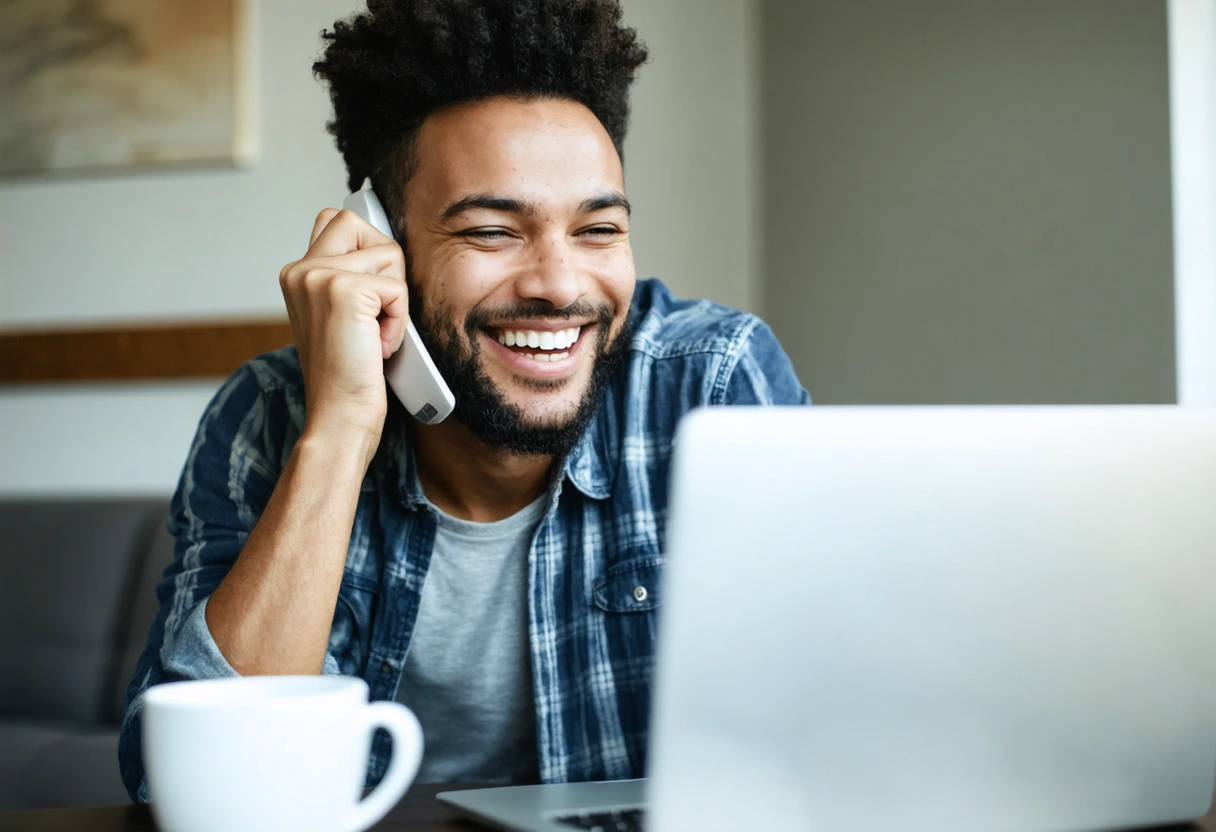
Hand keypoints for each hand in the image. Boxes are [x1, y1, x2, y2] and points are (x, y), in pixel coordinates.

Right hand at [279, 208, 407, 453]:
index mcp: (298, 275)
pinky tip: (378, 346)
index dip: (366, 249)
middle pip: (357, 221)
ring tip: (374, 334)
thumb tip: (386, 250)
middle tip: (377, 308)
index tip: (373, 292)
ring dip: (395, 299)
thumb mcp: (343, 318)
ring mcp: (318, 276)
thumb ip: (351, 280)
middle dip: (385, 261)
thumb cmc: (350, 374)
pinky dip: (399, 321)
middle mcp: (300, 270)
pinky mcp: (343, 290)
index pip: (337, 221)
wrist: (340, 415)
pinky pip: (398, 288)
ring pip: (388, 253)